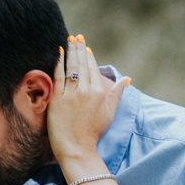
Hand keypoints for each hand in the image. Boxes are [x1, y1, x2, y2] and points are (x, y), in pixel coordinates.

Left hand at [47, 35, 128, 167]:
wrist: (77, 148)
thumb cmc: (93, 133)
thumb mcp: (109, 113)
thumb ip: (117, 94)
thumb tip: (126, 79)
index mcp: (99, 92)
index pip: (93, 69)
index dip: (89, 57)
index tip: (86, 47)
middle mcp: (86, 91)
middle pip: (82, 65)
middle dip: (79, 49)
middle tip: (76, 36)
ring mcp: (71, 94)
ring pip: (71, 68)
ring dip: (70, 51)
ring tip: (69, 40)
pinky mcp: (57, 99)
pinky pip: (58, 76)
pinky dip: (59, 63)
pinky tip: (59, 53)